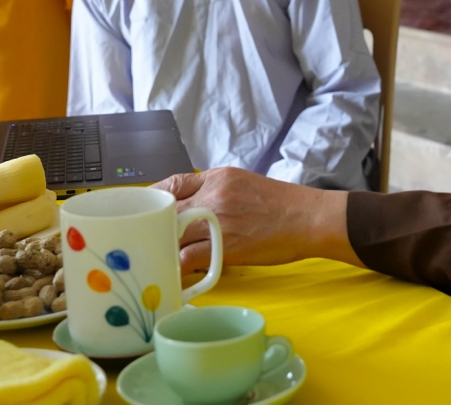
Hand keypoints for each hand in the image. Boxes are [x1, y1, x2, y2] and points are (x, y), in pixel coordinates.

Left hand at [153, 167, 360, 273]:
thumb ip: (215, 191)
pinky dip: (178, 267)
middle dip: (152, 226)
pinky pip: (188, 258)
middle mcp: (213, 194)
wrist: (308, 218)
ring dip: (162, 247)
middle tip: (142, 238)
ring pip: (173, 234)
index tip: (143, 210)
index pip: (172, 183)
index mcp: (217, 176)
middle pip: (167, 210)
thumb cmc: (281, 204)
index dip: (153, 198)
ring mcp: (218, 220)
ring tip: (154, 258)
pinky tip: (173, 274)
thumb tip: (191, 207)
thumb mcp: (244, 183)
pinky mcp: (225, 246)